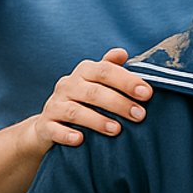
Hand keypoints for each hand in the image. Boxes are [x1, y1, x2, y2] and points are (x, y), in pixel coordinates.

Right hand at [22, 48, 149, 150]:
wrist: (50, 123)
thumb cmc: (85, 99)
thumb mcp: (98, 82)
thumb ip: (111, 68)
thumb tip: (122, 52)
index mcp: (84, 72)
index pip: (105, 71)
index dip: (127, 81)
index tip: (147, 94)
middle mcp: (67, 85)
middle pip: (93, 92)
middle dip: (119, 103)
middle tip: (140, 115)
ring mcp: (54, 105)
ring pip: (75, 111)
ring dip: (97, 120)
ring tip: (117, 130)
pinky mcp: (45, 125)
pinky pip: (53, 129)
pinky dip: (66, 134)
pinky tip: (80, 140)